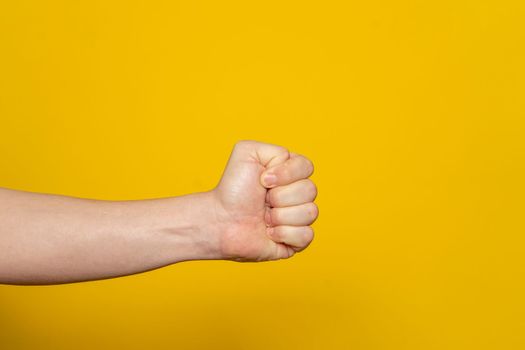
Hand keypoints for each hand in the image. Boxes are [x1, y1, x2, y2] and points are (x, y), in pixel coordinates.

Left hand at [210, 140, 317, 261]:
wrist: (220, 221)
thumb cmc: (233, 189)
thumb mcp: (247, 152)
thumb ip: (274, 149)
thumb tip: (292, 165)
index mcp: (291, 173)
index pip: (307, 167)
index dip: (286, 174)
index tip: (263, 179)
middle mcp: (298, 194)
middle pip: (310, 190)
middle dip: (280, 196)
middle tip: (263, 201)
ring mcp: (299, 218)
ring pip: (310, 212)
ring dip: (281, 216)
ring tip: (264, 218)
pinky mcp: (297, 241)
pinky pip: (306, 235)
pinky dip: (284, 234)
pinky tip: (269, 233)